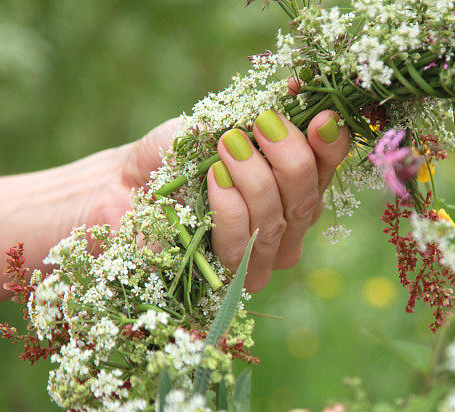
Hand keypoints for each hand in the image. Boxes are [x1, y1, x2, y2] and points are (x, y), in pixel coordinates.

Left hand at [92, 108, 349, 291]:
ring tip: (228, 146)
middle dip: (289, 157)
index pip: (328, 166)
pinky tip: (215, 179)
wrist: (123, 191)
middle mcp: (290, 221)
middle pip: (307, 196)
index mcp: (295, 181)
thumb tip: (297, 91)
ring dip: (254, 179)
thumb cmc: (172, 156)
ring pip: (278, 221)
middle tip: (260, 125)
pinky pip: (243, 244)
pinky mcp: (233, 277)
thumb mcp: (214, 124)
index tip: (319, 117)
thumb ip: (255, 116)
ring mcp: (264, 254)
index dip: (331, 144)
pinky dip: (230, 208)